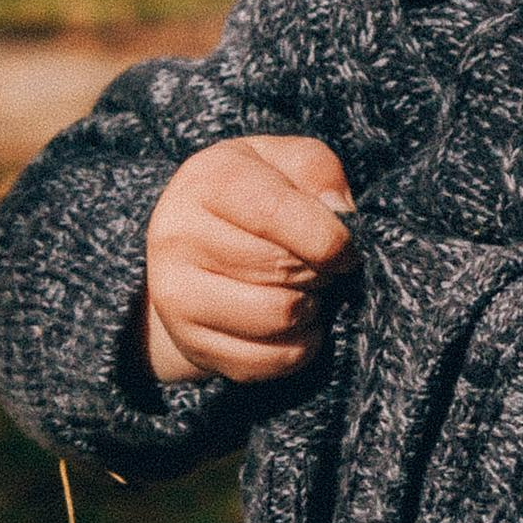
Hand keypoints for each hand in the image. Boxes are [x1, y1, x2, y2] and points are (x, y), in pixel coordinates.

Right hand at [143, 136, 353, 386]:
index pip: (275, 213)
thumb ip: (317, 171)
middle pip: (281, 269)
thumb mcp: (286, 161)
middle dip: (320, 272)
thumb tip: (340, 216)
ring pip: (277, 318)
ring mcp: (176, 294)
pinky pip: (265, 361)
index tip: (346, 247)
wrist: (193, 245)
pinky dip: (297, 347)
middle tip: (321, 266)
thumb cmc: (254, 194)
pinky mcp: (189, 342)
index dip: (327, 237)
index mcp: (208, 181)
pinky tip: (294, 324)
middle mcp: (179, 236)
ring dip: (310, 308)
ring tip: (305, 290)